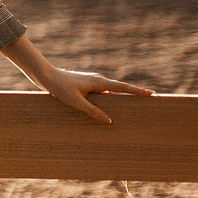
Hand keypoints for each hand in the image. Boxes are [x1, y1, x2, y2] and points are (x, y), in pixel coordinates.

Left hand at [0, 34, 151, 125]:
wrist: (46, 76)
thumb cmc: (59, 88)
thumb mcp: (76, 102)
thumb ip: (93, 111)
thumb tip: (109, 121)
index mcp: (99, 82)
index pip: (123, 87)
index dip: (137, 91)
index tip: (152, 94)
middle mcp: (98, 80)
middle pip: (120, 89)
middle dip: (133, 94)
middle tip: (149, 100)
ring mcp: (92, 82)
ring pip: (111, 91)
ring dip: (121, 97)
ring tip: (134, 106)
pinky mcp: (86, 85)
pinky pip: (102, 92)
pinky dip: (109, 98)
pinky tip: (110, 107)